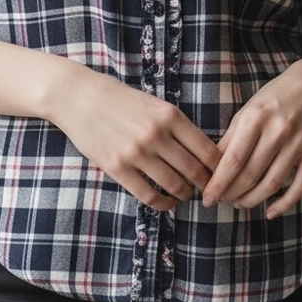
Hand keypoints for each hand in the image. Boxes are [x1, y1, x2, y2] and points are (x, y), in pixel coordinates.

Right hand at [50, 68, 221, 212]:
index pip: (206, 149)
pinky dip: (163, 204)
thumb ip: (176, 125)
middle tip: (208, 191)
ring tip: (187, 195)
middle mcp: (156, 134)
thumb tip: (202, 152)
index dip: (220, 168)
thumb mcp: (154, 103)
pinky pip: (149, 195)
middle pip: (194, 171)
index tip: (222, 175)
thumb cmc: (120, 99)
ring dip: (185, 195)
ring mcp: (136, 153)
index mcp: (169, 115)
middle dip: (205, 185)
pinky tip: (168, 202)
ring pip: (174, 185)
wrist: (79, 97)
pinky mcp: (118, 168)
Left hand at [202, 57, 301, 219]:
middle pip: (249, 175)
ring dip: (251, 200)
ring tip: (239, 203)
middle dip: (231, 193)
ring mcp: (299, 144)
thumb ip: (232, 136)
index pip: (233, 159)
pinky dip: (283, 204)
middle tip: (221, 200)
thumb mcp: (249, 108)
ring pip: (271, 184)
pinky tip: (270, 211)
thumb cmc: (275, 97)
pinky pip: (299, 187)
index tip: (207, 198)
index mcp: (256, 116)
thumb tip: (212, 166)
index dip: (218, 183)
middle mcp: (278, 130)